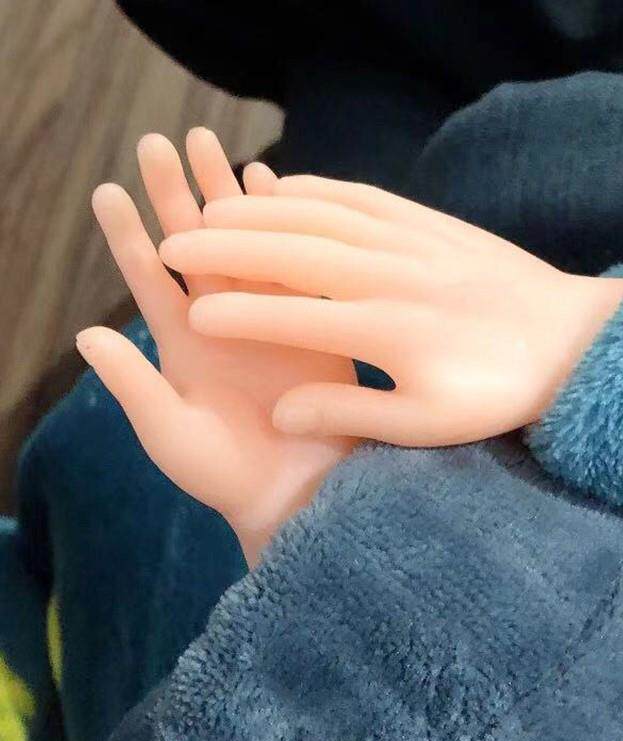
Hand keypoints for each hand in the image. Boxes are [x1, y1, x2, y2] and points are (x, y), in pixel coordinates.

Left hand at [77, 131, 358, 566]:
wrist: (294, 491)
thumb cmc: (227, 476)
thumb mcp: (170, 434)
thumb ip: (135, 384)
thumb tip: (88, 334)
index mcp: (183, 342)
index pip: (150, 278)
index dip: (128, 234)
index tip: (109, 190)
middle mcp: (222, 318)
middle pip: (195, 245)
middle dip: (176, 194)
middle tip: (160, 142)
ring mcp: (267, 314)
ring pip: (245, 244)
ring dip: (229, 196)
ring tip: (212, 144)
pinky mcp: (309, 318)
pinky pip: (296, 265)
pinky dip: (286, 227)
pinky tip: (276, 188)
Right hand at [159, 174, 622, 445]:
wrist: (573, 342)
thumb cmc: (500, 393)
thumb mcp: (430, 425)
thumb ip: (351, 414)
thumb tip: (283, 413)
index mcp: (388, 331)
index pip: (293, 316)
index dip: (236, 313)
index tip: (189, 313)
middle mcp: (392, 275)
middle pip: (293, 250)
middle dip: (226, 246)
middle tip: (172, 243)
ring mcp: (413, 241)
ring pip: (321, 214)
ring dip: (260, 209)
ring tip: (210, 210)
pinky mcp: (432, 224)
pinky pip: (364, 196)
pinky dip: (317, 188)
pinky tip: (285, 186)